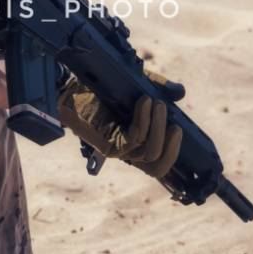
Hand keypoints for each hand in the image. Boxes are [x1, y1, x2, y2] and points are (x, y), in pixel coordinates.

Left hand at [57, 70, 184, 178]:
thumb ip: (158, 88)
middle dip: (171, 147)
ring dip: (158, 127)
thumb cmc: (102, 88)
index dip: (174, 153)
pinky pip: (133, 138)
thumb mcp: (136, 85)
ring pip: (148, 153)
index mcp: (138, 143)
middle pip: (157, 168)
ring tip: (158, 103)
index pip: (160, 163)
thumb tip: (181, 92)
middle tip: (176, 124)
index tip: (181, 129)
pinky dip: (143, 120)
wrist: (71, 86)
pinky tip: (145, 101)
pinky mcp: (107, 144)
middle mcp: (128, 151)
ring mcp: (118, 150)